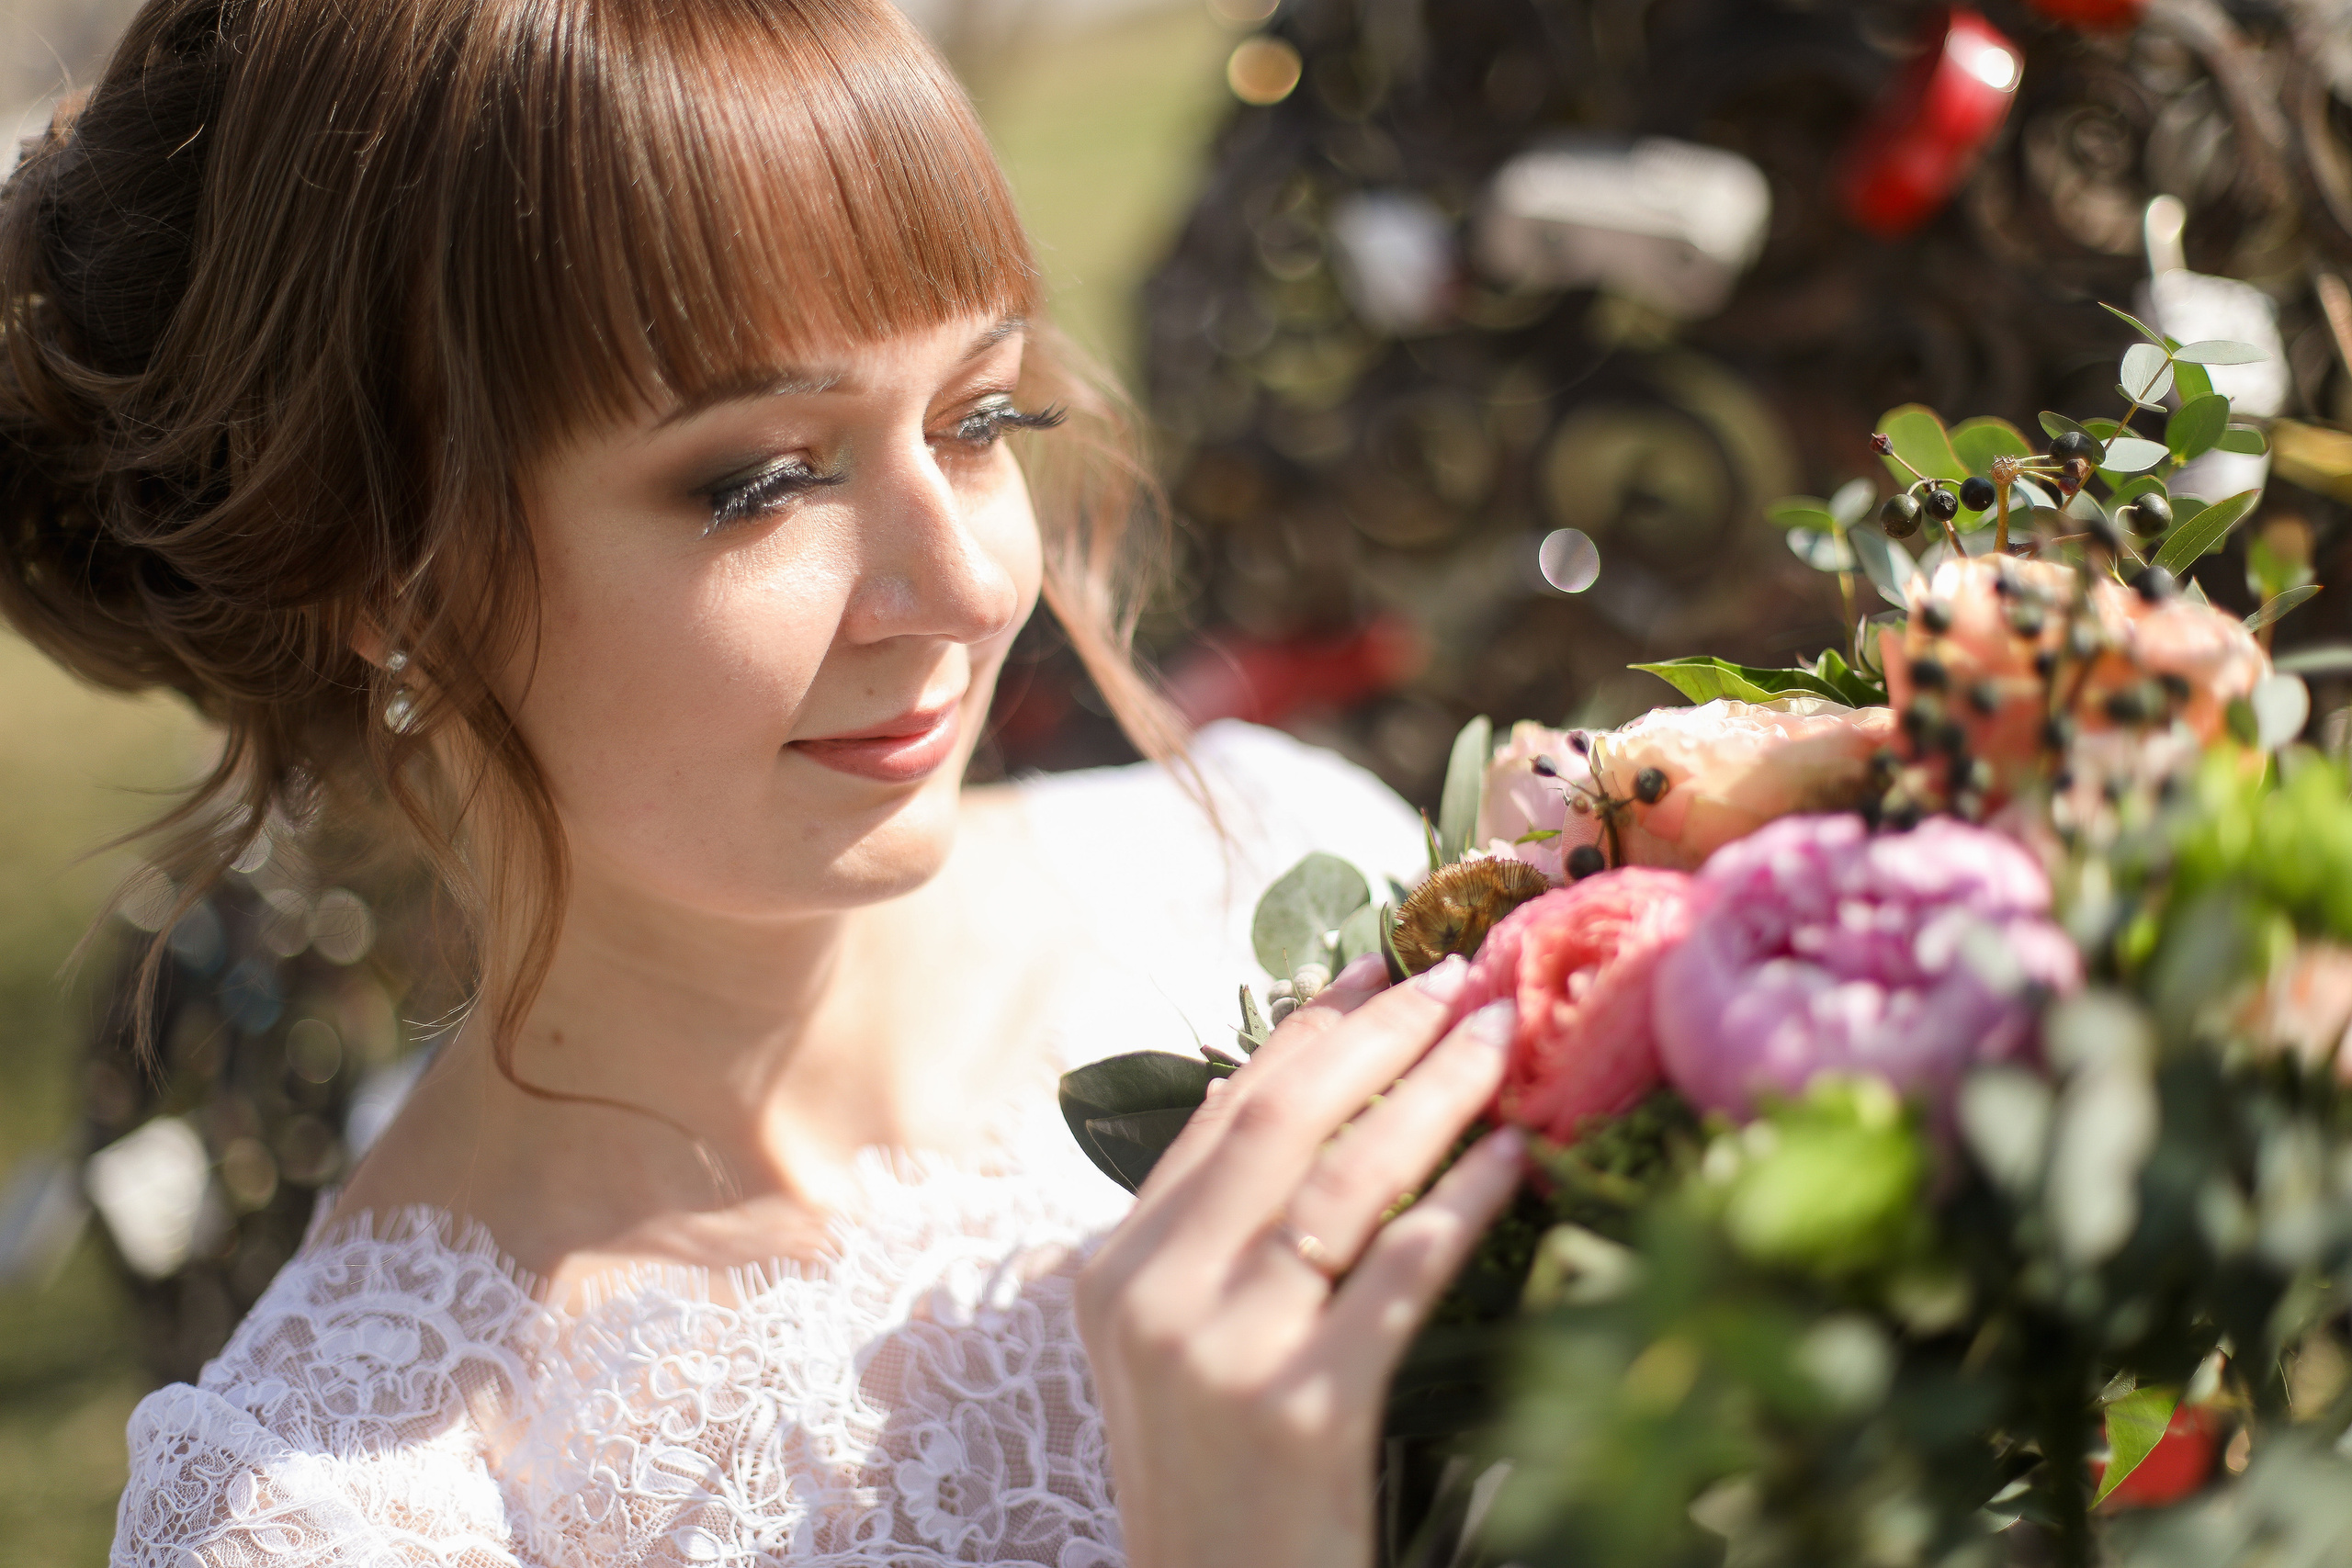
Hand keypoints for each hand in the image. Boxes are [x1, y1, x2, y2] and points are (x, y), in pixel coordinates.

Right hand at [1075, 953, 1522, 1567]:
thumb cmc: (1215, 1488)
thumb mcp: (1174, 1354)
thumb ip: (1210, 1241)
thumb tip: (1295, 1107)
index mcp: (1115, 1271)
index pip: (1222, 1115)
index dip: (1308, 1031)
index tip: (1378, 967)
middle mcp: (1154, 1294)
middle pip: (1281, 1122)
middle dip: (1379, 1035)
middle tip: (1460, 978)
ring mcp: (1224, 1348)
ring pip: (1347, 1177)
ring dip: (1436, 1093)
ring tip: (1502, 1040)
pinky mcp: (1303, 1407)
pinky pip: (1400, 1270)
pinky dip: (1463, 1203)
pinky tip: (1515, 1160)